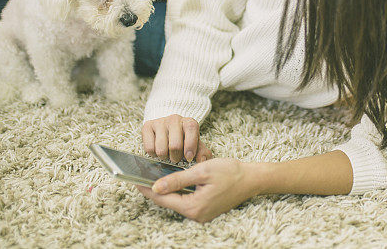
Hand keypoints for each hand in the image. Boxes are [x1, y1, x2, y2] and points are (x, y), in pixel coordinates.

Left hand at [135, 158, 260, 222]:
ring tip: (153, 178)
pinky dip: (178, 193)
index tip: (134, 180)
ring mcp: (202, 215)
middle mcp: (196, 215)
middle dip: (155, 190)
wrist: (253, 179)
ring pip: (177, 202)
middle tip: (140, 177)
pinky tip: (172, 183)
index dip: (147, 189)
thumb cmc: (230, 172)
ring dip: (166, 191)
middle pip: (168, 202)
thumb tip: (156, 187)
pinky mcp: (206, 211)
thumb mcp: (201, 171)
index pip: (163, 199)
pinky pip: (186, 202)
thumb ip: (177, 179)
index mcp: (194, 207)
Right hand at [142, 114, 212, 162]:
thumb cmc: (184, 140)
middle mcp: (174, 119)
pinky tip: (158, 151)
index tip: (189, 158)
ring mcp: (160, 122)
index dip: (190, 146)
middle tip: (176, 158)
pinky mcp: (147, 126)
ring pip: (161, 149)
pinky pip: (149, 148)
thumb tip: (201, 161)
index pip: (191, 129)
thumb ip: (202, 153)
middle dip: (176, 157)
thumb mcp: (196, 145)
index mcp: (189, 122)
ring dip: (164, 157)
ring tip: (167, 154)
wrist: (167, 129)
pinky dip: (153, 155)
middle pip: (175, 145)